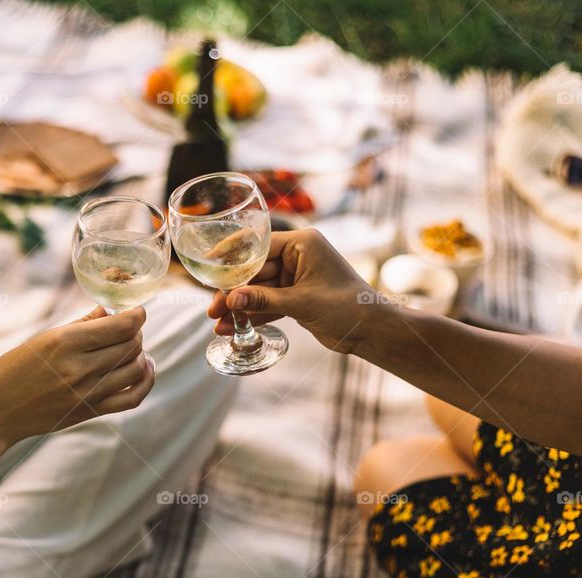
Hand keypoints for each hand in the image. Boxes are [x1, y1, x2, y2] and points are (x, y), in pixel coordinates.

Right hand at [0, 306, 154, 444]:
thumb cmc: (14, 369)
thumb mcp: (43, 338)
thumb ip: (81, 324)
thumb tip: (109, 311)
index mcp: (65, 342)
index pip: (121, 326)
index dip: (137, 315)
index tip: (138, 310)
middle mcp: (80, 367)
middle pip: (130, 345)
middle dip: (135, 332)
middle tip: (129, 328)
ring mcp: (88, 392)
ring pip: (136, 368)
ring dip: (141, 353)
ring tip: (134, 347)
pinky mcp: (92, 411)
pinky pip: (132, 398)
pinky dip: (146, 381)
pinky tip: (144, 369)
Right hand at [207, 229, 375, 353]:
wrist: (372, 331)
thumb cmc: (347, 307)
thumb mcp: (301, 303)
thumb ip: (263, 300)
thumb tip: (230, 299)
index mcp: (303, 243)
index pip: (258, 246)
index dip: (231, 258)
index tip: (208, 267)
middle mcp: (298, 255)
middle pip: (255, 271)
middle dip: (233, 291)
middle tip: (212, 309)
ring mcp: (296, 276)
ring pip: (258, 290)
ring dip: (240, 307)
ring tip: (218, 324)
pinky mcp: (296, 297)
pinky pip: (268, 303)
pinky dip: (254, 315)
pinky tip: (234, 327)